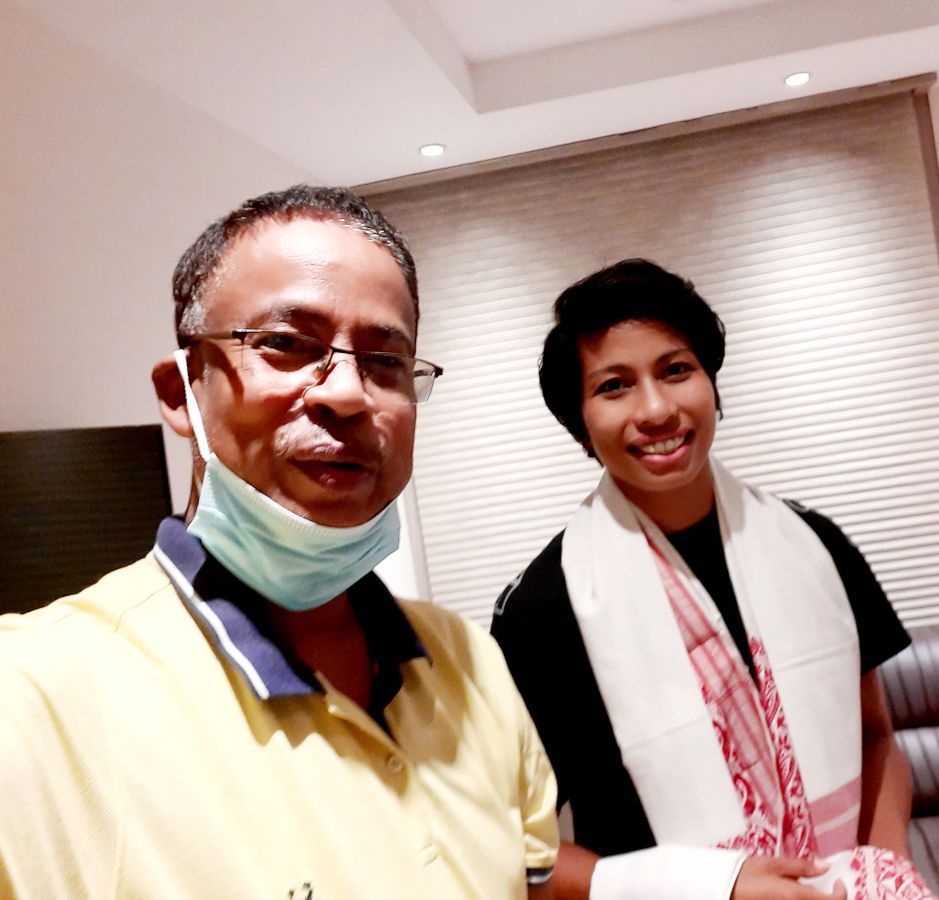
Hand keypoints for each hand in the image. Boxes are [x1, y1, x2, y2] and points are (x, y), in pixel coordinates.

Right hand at [731, 856, 846, 899]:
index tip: (838, 881)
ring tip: (815, 892)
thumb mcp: (774, 864)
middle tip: (830, 888)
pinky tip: (801, 895)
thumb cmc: (748, 874)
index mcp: (797, 896)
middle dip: (832, 898)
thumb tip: (826, 866)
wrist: (728, 889)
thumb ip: (802, 866)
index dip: (842, 893)